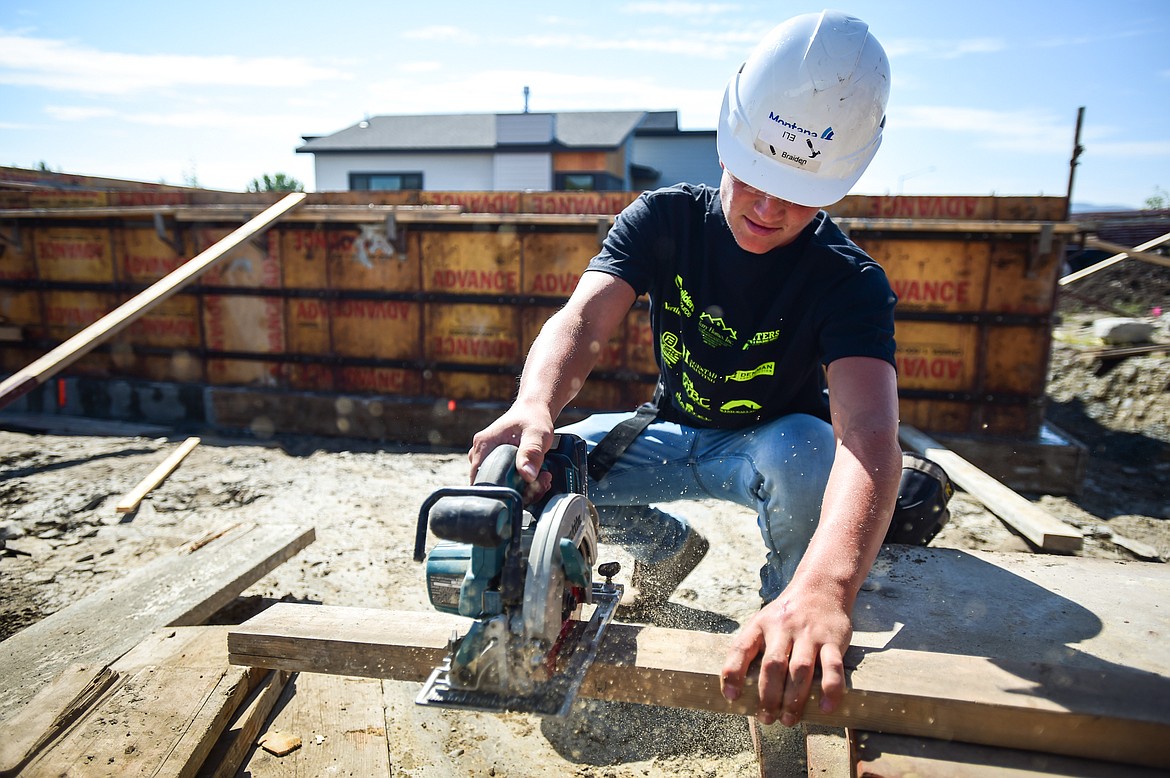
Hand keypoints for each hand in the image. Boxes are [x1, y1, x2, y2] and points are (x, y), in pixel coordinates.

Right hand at [468, 404, 554, 500]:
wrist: (535, 410)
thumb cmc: (533, 418)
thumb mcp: (536, 434)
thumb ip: (531, 452)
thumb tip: (527, 475)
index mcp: (483, 444)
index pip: (479, 478)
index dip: (499, 490)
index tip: (522, 492)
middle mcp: (480, 451)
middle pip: (490, 483)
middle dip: (516, 490)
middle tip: (539, 485)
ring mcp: (486, 456)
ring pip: (499, 482)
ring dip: (521, 487)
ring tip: (542, 479)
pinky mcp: (495, 460)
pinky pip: (504, 478)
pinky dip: (521, 482)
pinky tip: (537, 478)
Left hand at [719, 580, 852, 725]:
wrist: (821, 587)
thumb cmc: (787, 615)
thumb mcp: (763, 622)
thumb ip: (750, 649)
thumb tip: (735, 690)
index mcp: (761, 624)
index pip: (741, 647)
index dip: (733, 673)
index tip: (731, 697)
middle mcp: (783, 627)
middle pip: (772, 665)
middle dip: (768, 696)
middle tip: (766, 719)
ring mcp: (809, 633)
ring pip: (800, 669)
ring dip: (794, 699)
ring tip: (788, 720)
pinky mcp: (833, 639)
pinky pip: (832, 666)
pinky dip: (830, 689)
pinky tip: (825, 708)